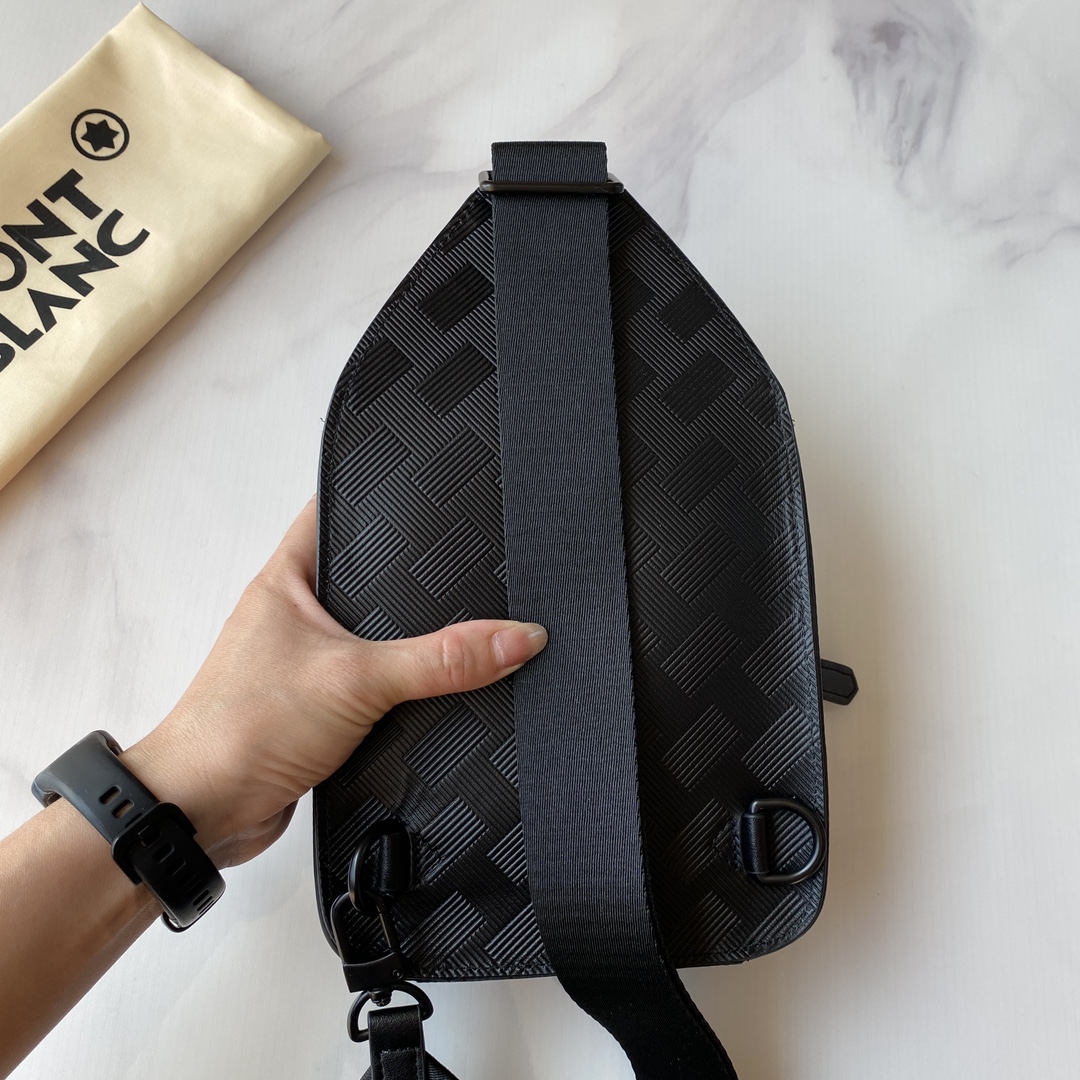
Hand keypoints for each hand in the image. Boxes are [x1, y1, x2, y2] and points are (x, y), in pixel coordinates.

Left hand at [121, 498, 546, 867]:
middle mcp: (293, 617)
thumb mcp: (358, 679)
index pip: (334, 514)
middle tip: (455, 567)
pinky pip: (369, 690)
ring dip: (403, 647)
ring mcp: (303, 665)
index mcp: (286, 581)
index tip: (425, 492)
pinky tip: (426, 697)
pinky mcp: (316, 712)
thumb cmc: (238, 730)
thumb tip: (514, 637)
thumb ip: (442, 659)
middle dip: (408, 582)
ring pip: (370, 640)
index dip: (378, 499)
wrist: (202, 812)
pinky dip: (396, 694)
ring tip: (449, 633)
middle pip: (363, 580)